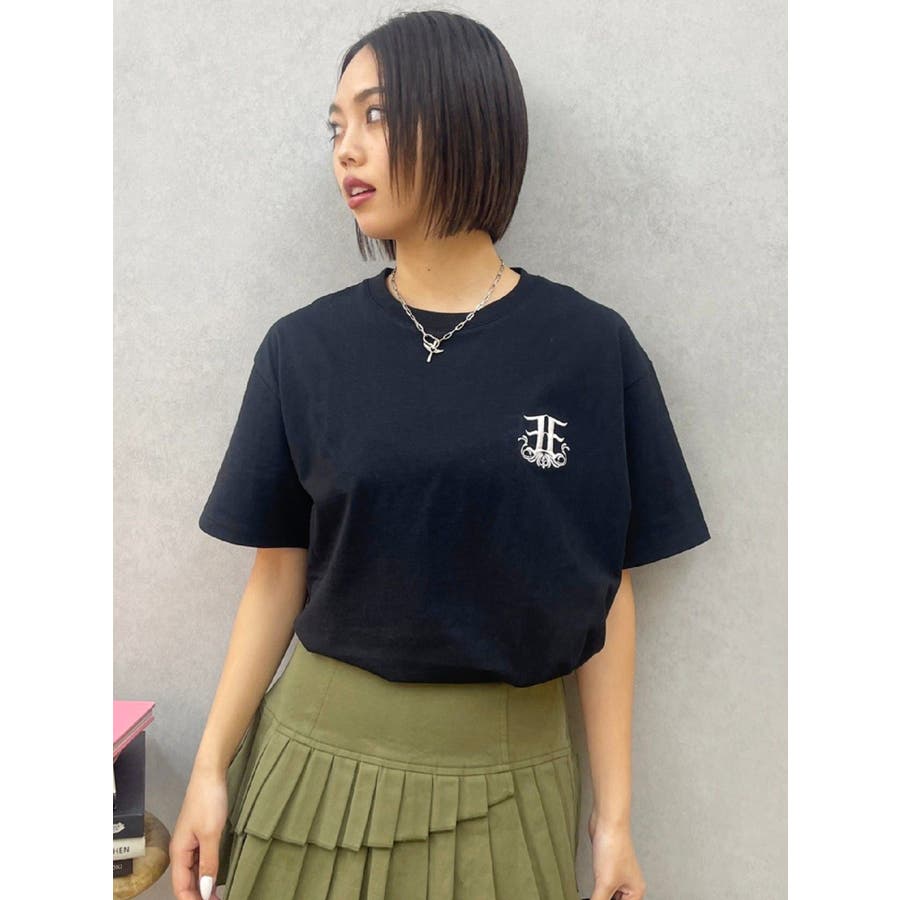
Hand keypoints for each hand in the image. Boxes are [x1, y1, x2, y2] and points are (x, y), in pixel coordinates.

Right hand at [169, 766, 228, 898]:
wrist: (210, 774)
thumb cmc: (208, 801)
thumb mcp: (211, 834)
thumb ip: (208, 863)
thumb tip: (204, 891)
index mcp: (179, 852)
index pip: (180, 887)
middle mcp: (182, 850)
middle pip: (186, 882)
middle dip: (199, 896)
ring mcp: (191, 842)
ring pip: (194, 873)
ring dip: (204, 887)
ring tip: (218, 896)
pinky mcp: (200, 835)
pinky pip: (200, 861)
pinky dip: (207, 873)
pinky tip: (216, 879)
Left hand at [587, 809, 646, 899]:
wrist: (606, 823)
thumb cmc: (614, 846)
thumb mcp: (604, 883)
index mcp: (636, 892)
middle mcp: (629, 884)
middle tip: (596, 897)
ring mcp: (618, 875)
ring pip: (609, 896)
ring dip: (600, 896)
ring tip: (593, 895)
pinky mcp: (607, 867)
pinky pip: (602, 886)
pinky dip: (596, 891)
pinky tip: (590, 892)